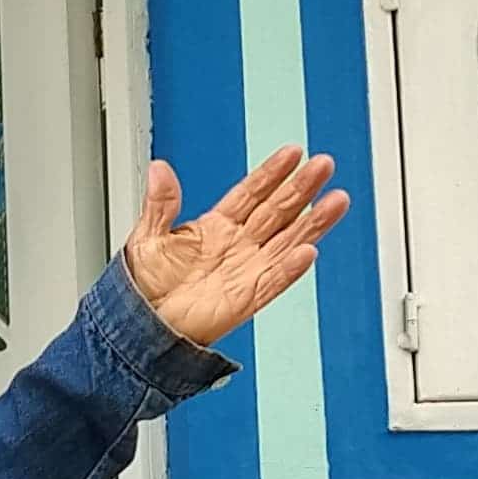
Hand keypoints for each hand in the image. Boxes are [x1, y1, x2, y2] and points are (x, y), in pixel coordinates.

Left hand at [121, 148, 347, 347]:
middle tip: (324, 165)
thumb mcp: (147, 236)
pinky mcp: (247, 298)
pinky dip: (291, 268)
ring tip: (336, 201)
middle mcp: (238, 245)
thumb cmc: (144, 286)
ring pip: (287, 241)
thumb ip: (160, 203)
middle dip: (301, 188)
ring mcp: (246, 270)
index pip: (252, 192)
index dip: (272, 173)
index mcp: (216, 226)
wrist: (141, 325)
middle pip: (277, 210)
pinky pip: (274, 280)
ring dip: (312, 222)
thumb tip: (159, 169)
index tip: (293, 153)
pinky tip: (309, 251)